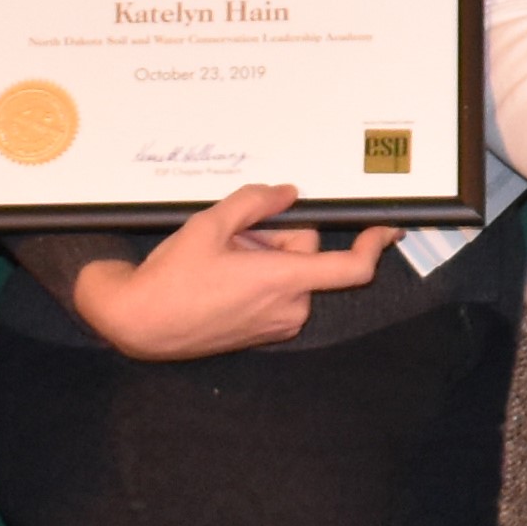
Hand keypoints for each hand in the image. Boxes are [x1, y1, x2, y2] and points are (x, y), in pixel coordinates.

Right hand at [61, 183, 398, 360]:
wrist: (139, 323)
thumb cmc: (171, 278)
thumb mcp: (209, 224)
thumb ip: (255, 202)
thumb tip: (287, 193)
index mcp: (283, 281)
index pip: (352, 268)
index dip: (375, 245)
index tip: (388, 229)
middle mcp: (289, 307)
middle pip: (305, 253)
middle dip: (277, 235)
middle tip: (235, 235)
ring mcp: (277, 323)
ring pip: (289, 271)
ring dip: (264, 256)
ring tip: (220, 258)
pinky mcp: (264, 332)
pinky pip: (277, 290)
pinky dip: (258, 276)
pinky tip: (222, 275)